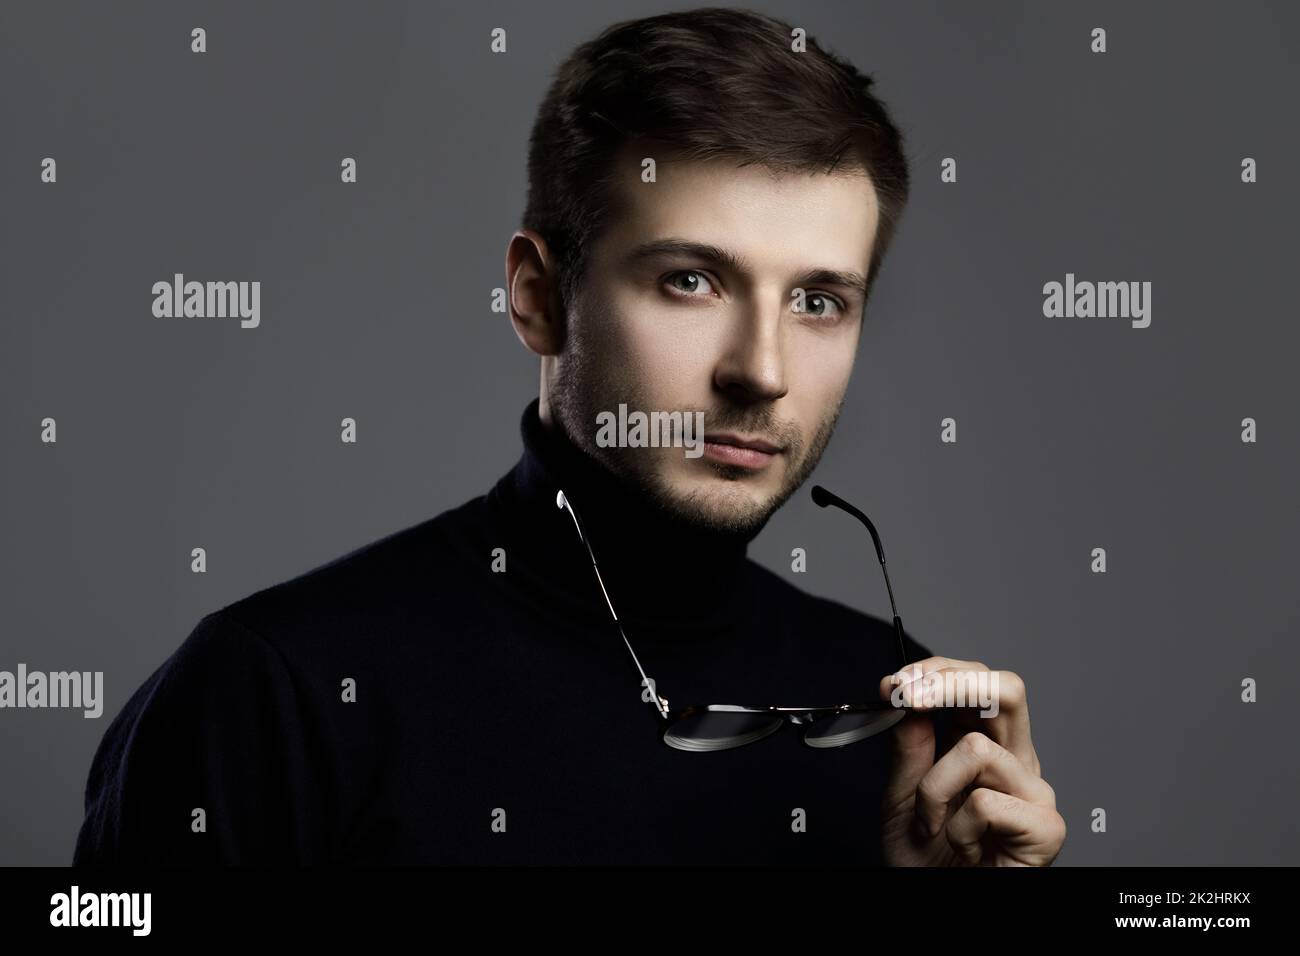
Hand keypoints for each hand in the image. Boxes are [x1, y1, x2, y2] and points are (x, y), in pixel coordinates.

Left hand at [876, 656, 1065, 865]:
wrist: (940, 905)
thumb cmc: (924, 861)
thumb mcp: (900, 795)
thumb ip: (907, 747)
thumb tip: (904, 693)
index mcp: (985, 744)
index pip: (976, 681)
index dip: (936, 671)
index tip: (892, 683)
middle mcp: (1015, 760)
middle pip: (1007, 688)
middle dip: (949, 683)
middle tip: (905, 698)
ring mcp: (1033, 791)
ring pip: (977, 747)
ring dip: (932, 789)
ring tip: (930, 824)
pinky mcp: (1045, 827)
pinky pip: (986, 801)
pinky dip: (956, 828)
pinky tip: (964, 849)